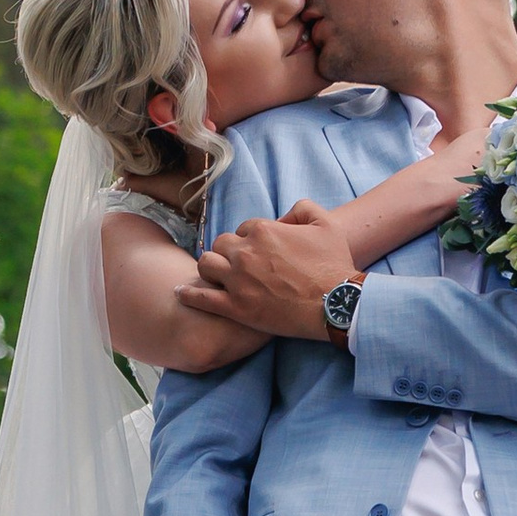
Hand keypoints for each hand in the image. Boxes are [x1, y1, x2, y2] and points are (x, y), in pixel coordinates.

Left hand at [179, 203, 360, 341]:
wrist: (335, 304)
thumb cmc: (333, 265)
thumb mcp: (327, 224)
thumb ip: (303, 208)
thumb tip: (285, 214)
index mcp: (264, 230)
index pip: (244, 227)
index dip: (252, 238)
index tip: (261, 251)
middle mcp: (245, 253)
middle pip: (221, 244)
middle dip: (230, 251)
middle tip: (241, 265)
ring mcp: (237, 281)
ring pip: (206, 264)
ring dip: (211, 267)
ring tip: (218, 275)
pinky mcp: (235, 307)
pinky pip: (200, 296)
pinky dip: (188, 293)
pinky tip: (181, 291)